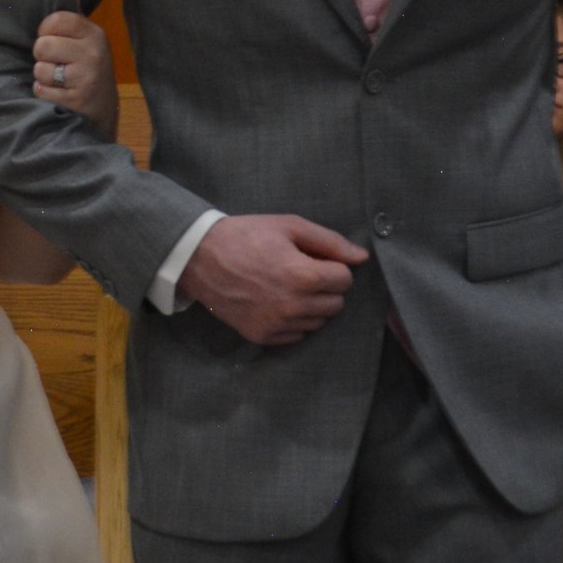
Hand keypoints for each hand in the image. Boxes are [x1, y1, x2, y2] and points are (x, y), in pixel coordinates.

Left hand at [33, 11, 117, 135]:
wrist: (103, 110)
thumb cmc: (89, 68)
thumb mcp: (89, 41)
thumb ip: (76, 18)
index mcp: (95, 34)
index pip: (54, 20)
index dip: (45, 31)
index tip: (53, 40)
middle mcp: (93, 54)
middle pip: (42, 45)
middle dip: (42, 57)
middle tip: (55, 63)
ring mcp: (85, 78)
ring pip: (40, 70)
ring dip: (43, 78)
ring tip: (59, 80)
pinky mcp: (75, 101)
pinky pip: (41, 91)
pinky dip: (45, 94)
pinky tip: (59, 94)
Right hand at [178, 214, 368, 345]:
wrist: (201, 257)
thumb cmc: (247, 235)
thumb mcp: (288, 226)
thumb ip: (329, 241)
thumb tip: (362, 257)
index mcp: (303, 276)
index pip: (345, 280)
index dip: (333, 266)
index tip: (313, 258)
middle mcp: (294, 306)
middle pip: (336, 304)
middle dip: (325, 286)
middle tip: (301, 271)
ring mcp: (278, 325)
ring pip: (318, 322)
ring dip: (311, 305)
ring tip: (287, 285)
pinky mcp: (263, 337)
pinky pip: (297, 336)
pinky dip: (294, 321)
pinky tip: (275, 301)